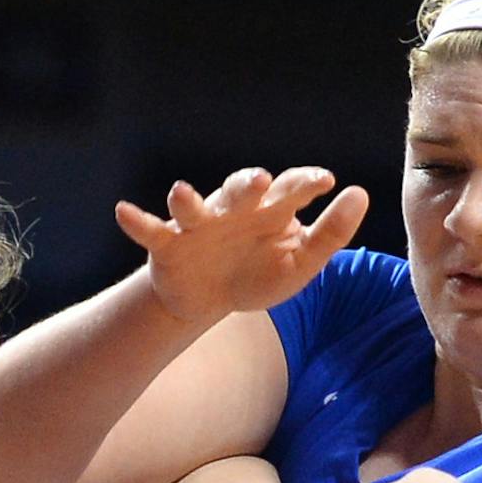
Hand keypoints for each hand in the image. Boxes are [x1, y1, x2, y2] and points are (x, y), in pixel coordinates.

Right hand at [117, 166, 367, 327]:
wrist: (209, 300)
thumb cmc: (258, 274)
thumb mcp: (301, 263)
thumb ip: (331, 233)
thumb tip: (360, 193)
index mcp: (270, 210)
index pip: (290, 188)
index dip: (305, 183)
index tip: (325, 182)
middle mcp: (234, 210)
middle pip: (240, 190)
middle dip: (246, 184)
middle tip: (259, 182)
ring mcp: (199, 226)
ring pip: (193, 206)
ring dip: (186, 199)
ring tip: (181, 192)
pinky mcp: (168, 246)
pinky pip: (150, 231)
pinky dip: (136, 222)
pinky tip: (122, 211)